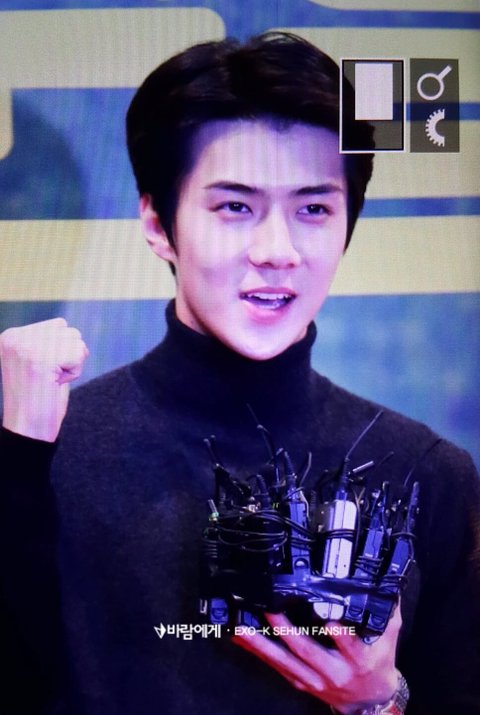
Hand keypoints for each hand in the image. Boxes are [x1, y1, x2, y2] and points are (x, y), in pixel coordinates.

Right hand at [0, 318, 87, 441]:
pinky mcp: (42, 359)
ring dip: (72, 364)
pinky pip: (79, 355)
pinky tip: (55, 384)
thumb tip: (70, 330)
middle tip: (48, 378)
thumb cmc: (38, 397)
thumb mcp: (38, 361)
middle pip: (69, 331)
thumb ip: (48, 341)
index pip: (58, 325)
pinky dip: (75, 372)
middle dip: (68, 356)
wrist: (28, 428)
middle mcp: (15, 338)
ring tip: (51, 381)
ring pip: (76, 341)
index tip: (43, 370)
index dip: (62, 350)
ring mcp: (27, 347)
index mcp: (11, 336)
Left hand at [232, 607, 401, 714]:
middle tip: (270, 608)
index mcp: (358, 659)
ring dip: (261, 644)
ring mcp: (314, 680)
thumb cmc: (378, 661)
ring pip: (284, 661)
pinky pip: (276, 667)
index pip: (348, 643)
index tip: (326, 615)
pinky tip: (240, 639)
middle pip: (307, 651)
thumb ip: (388, 610)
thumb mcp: (389, 636)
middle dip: (286, 630)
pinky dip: (257, 653)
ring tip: (242, 627)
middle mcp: (334, 672)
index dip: (337, 632)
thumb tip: (386, 580)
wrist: (369, 700)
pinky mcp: (300, 682)